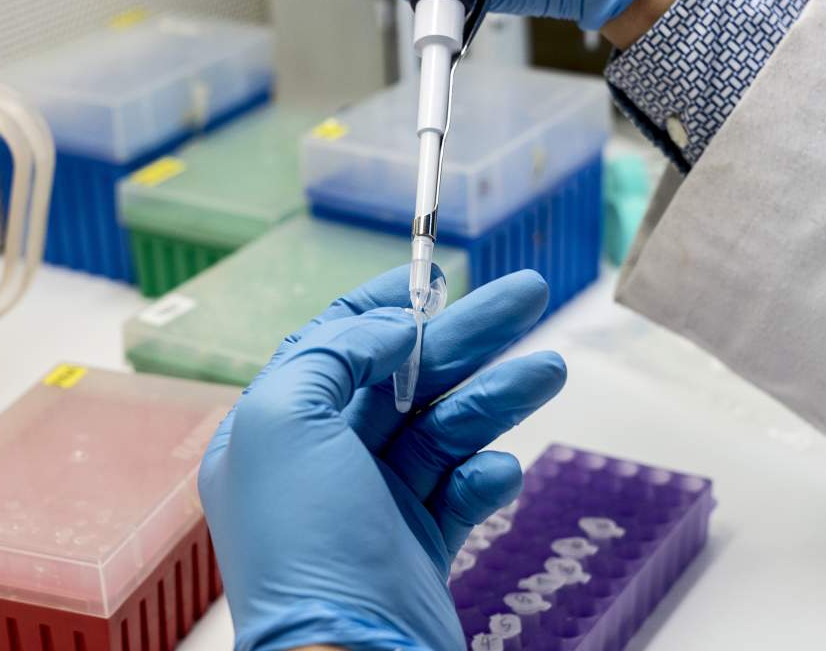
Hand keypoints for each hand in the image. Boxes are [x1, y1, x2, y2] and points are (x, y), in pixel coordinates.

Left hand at [199, 268, 565, 650]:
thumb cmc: (306, 546)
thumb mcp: (284, 424)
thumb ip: (329, 356)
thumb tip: (387, 329)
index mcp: (275, 431)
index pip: (333, 346)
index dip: (383, 305)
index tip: (435, 277)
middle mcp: (322, 463)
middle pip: (402, 379)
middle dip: (466, 337)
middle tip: (527, 296)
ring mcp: (373, 506)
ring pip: (443, 429)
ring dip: (496, 396)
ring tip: (550, 369)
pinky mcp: (419, 546)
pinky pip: (461, 492)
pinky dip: (485, 476)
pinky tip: (500, 470)